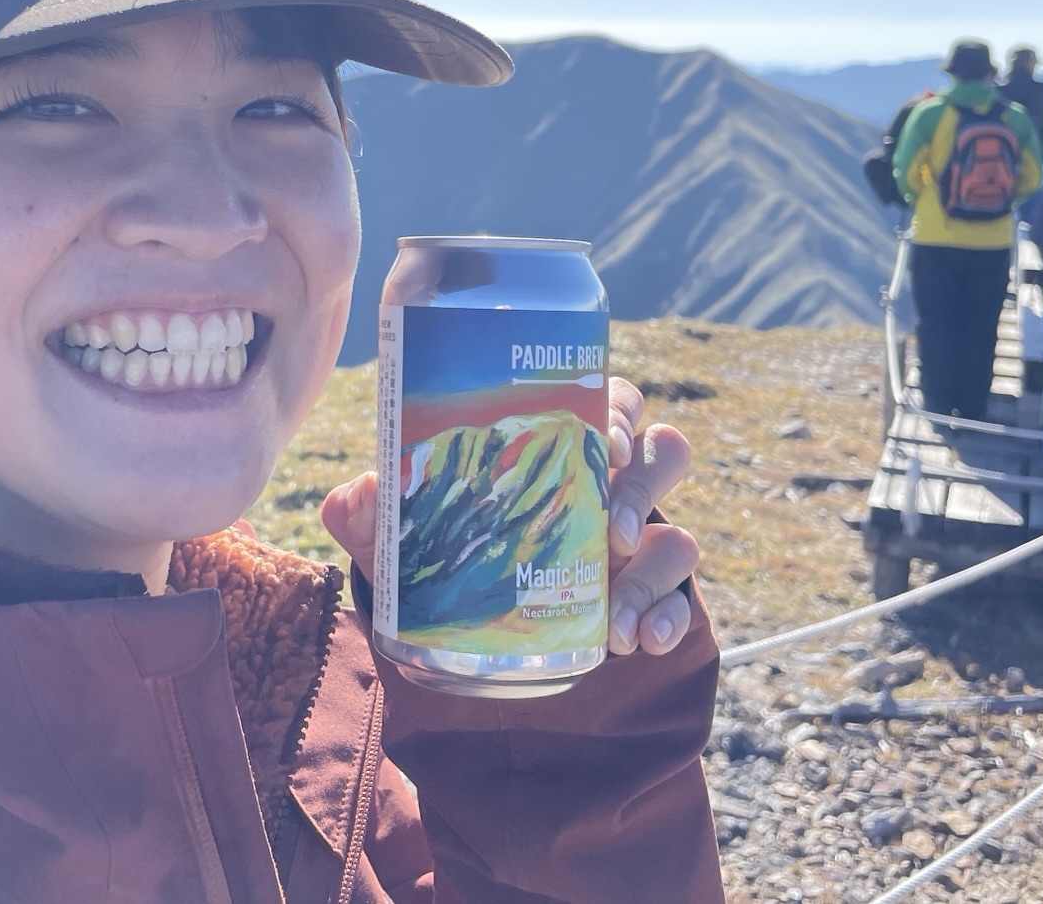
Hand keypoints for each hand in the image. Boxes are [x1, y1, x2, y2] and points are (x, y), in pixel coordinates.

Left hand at [319, 376, 700, 659]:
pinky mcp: (650, 603)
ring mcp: (639, 548)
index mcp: (561, 450)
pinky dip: (668, 621)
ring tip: (615, 619)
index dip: (618, 409)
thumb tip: (360, 494)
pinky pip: (682, 605)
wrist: (472, 641)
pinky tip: (640, 642)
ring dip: (654, 570)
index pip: (609, 401)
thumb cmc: (448, 556)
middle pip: (661, 453)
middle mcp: (610, 490)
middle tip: (611, 527)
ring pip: (679, 535)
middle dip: (643, 483)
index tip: (600, 440)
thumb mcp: (405, 539)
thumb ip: (376, 516)